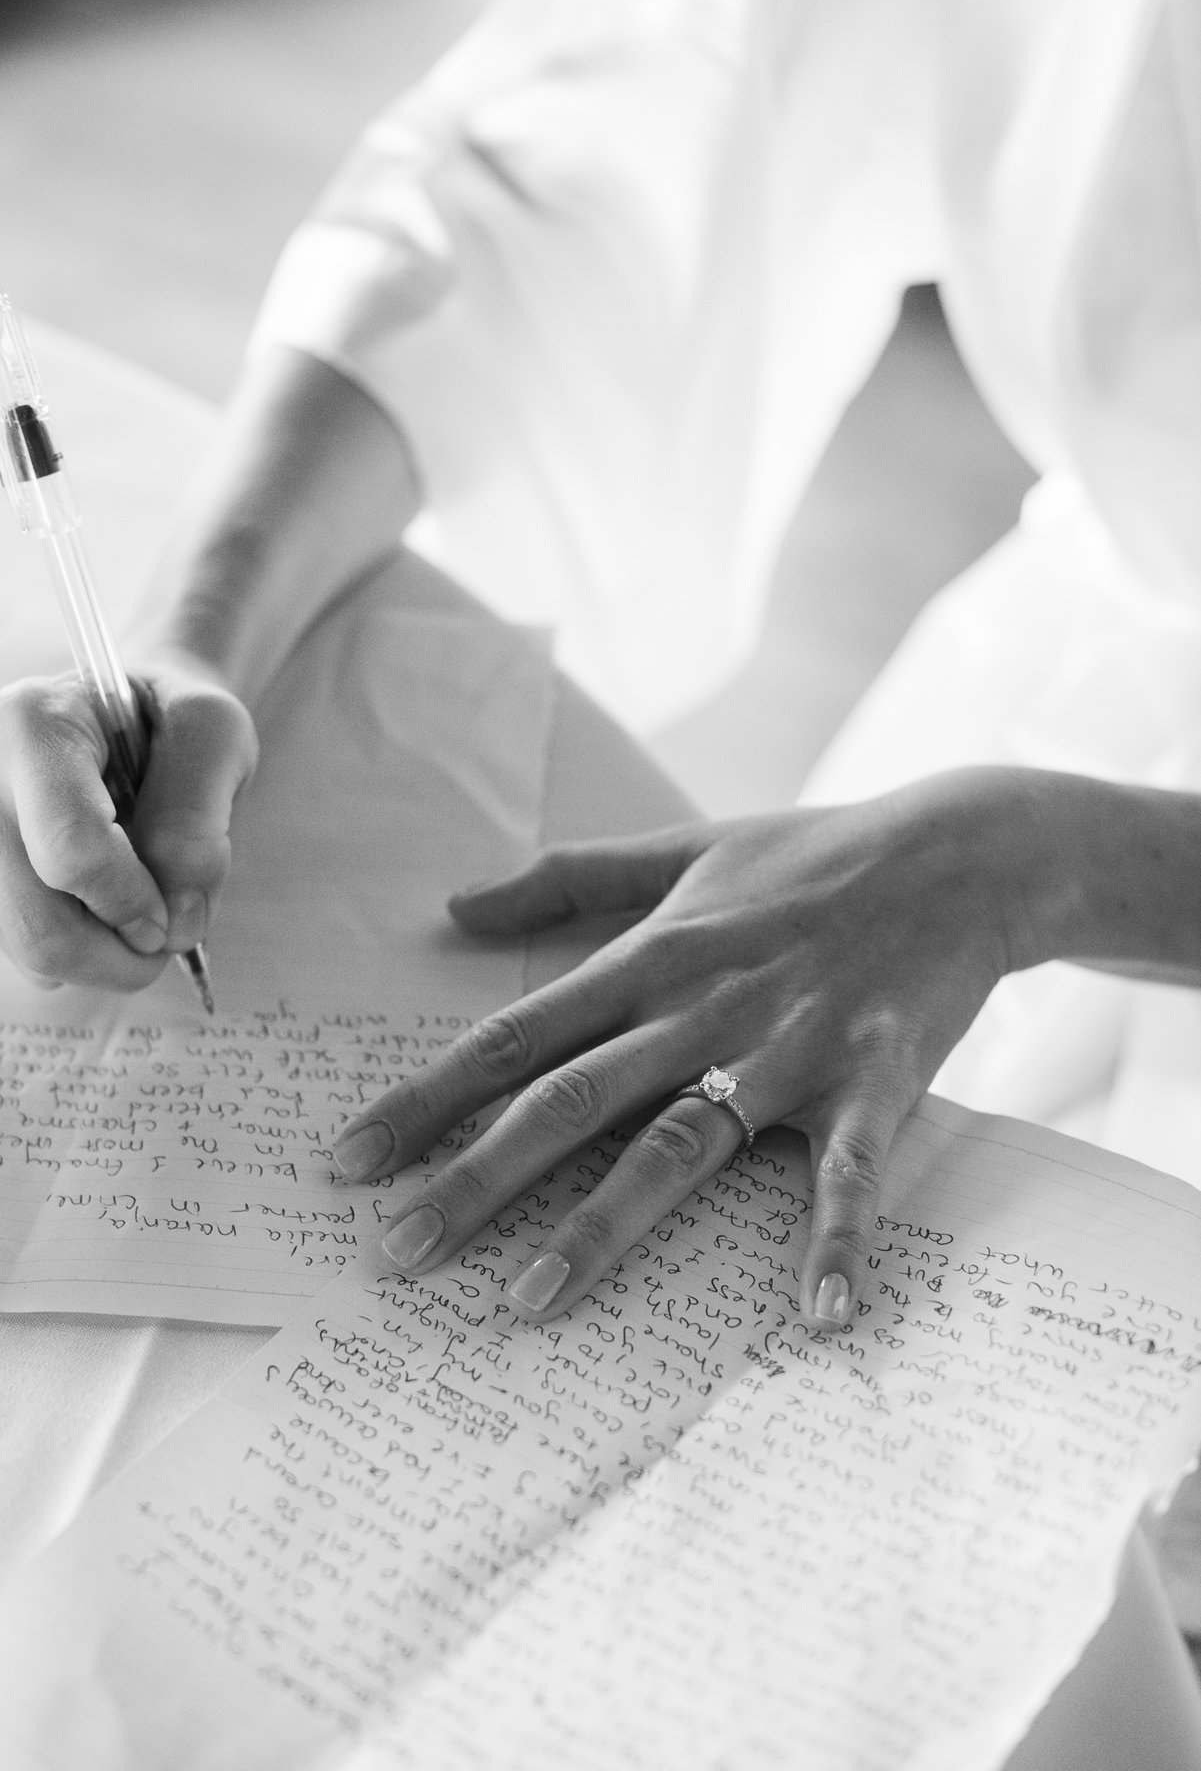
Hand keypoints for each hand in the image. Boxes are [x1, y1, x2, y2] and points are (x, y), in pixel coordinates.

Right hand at [0, 655, 256, 989]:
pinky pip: (21, 954)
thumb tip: (177, 921)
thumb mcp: (211, 735)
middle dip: (120, 955)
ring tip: (136, 909)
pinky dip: (76, 954)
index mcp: (34, 725)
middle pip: (38, 925)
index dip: (134, 903)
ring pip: (28, 950)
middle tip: (164, 938)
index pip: (72, 847)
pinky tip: (96, 907)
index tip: (175, 918)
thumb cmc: (167, 718)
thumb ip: (198, 822)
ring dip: (103, 957)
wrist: (118, 715)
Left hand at [334, 770, 1037, 1326]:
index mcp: (650, 957)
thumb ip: (567, 878)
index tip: (348, 1161)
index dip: (426, 1099)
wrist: (960, 853)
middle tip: (394, 1255)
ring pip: (676, 1146)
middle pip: (569, 1102)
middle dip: (474, 1180)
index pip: (515, 1038)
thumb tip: (456, 906)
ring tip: (529, 1303)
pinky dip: (835, 1242)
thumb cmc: (811, 854)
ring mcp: (786, 1052)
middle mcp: (701, 1009)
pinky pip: (848, 1174)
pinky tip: (817, 1319)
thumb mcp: (681, 848)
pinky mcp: (871, 1084)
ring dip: (602, 1227)